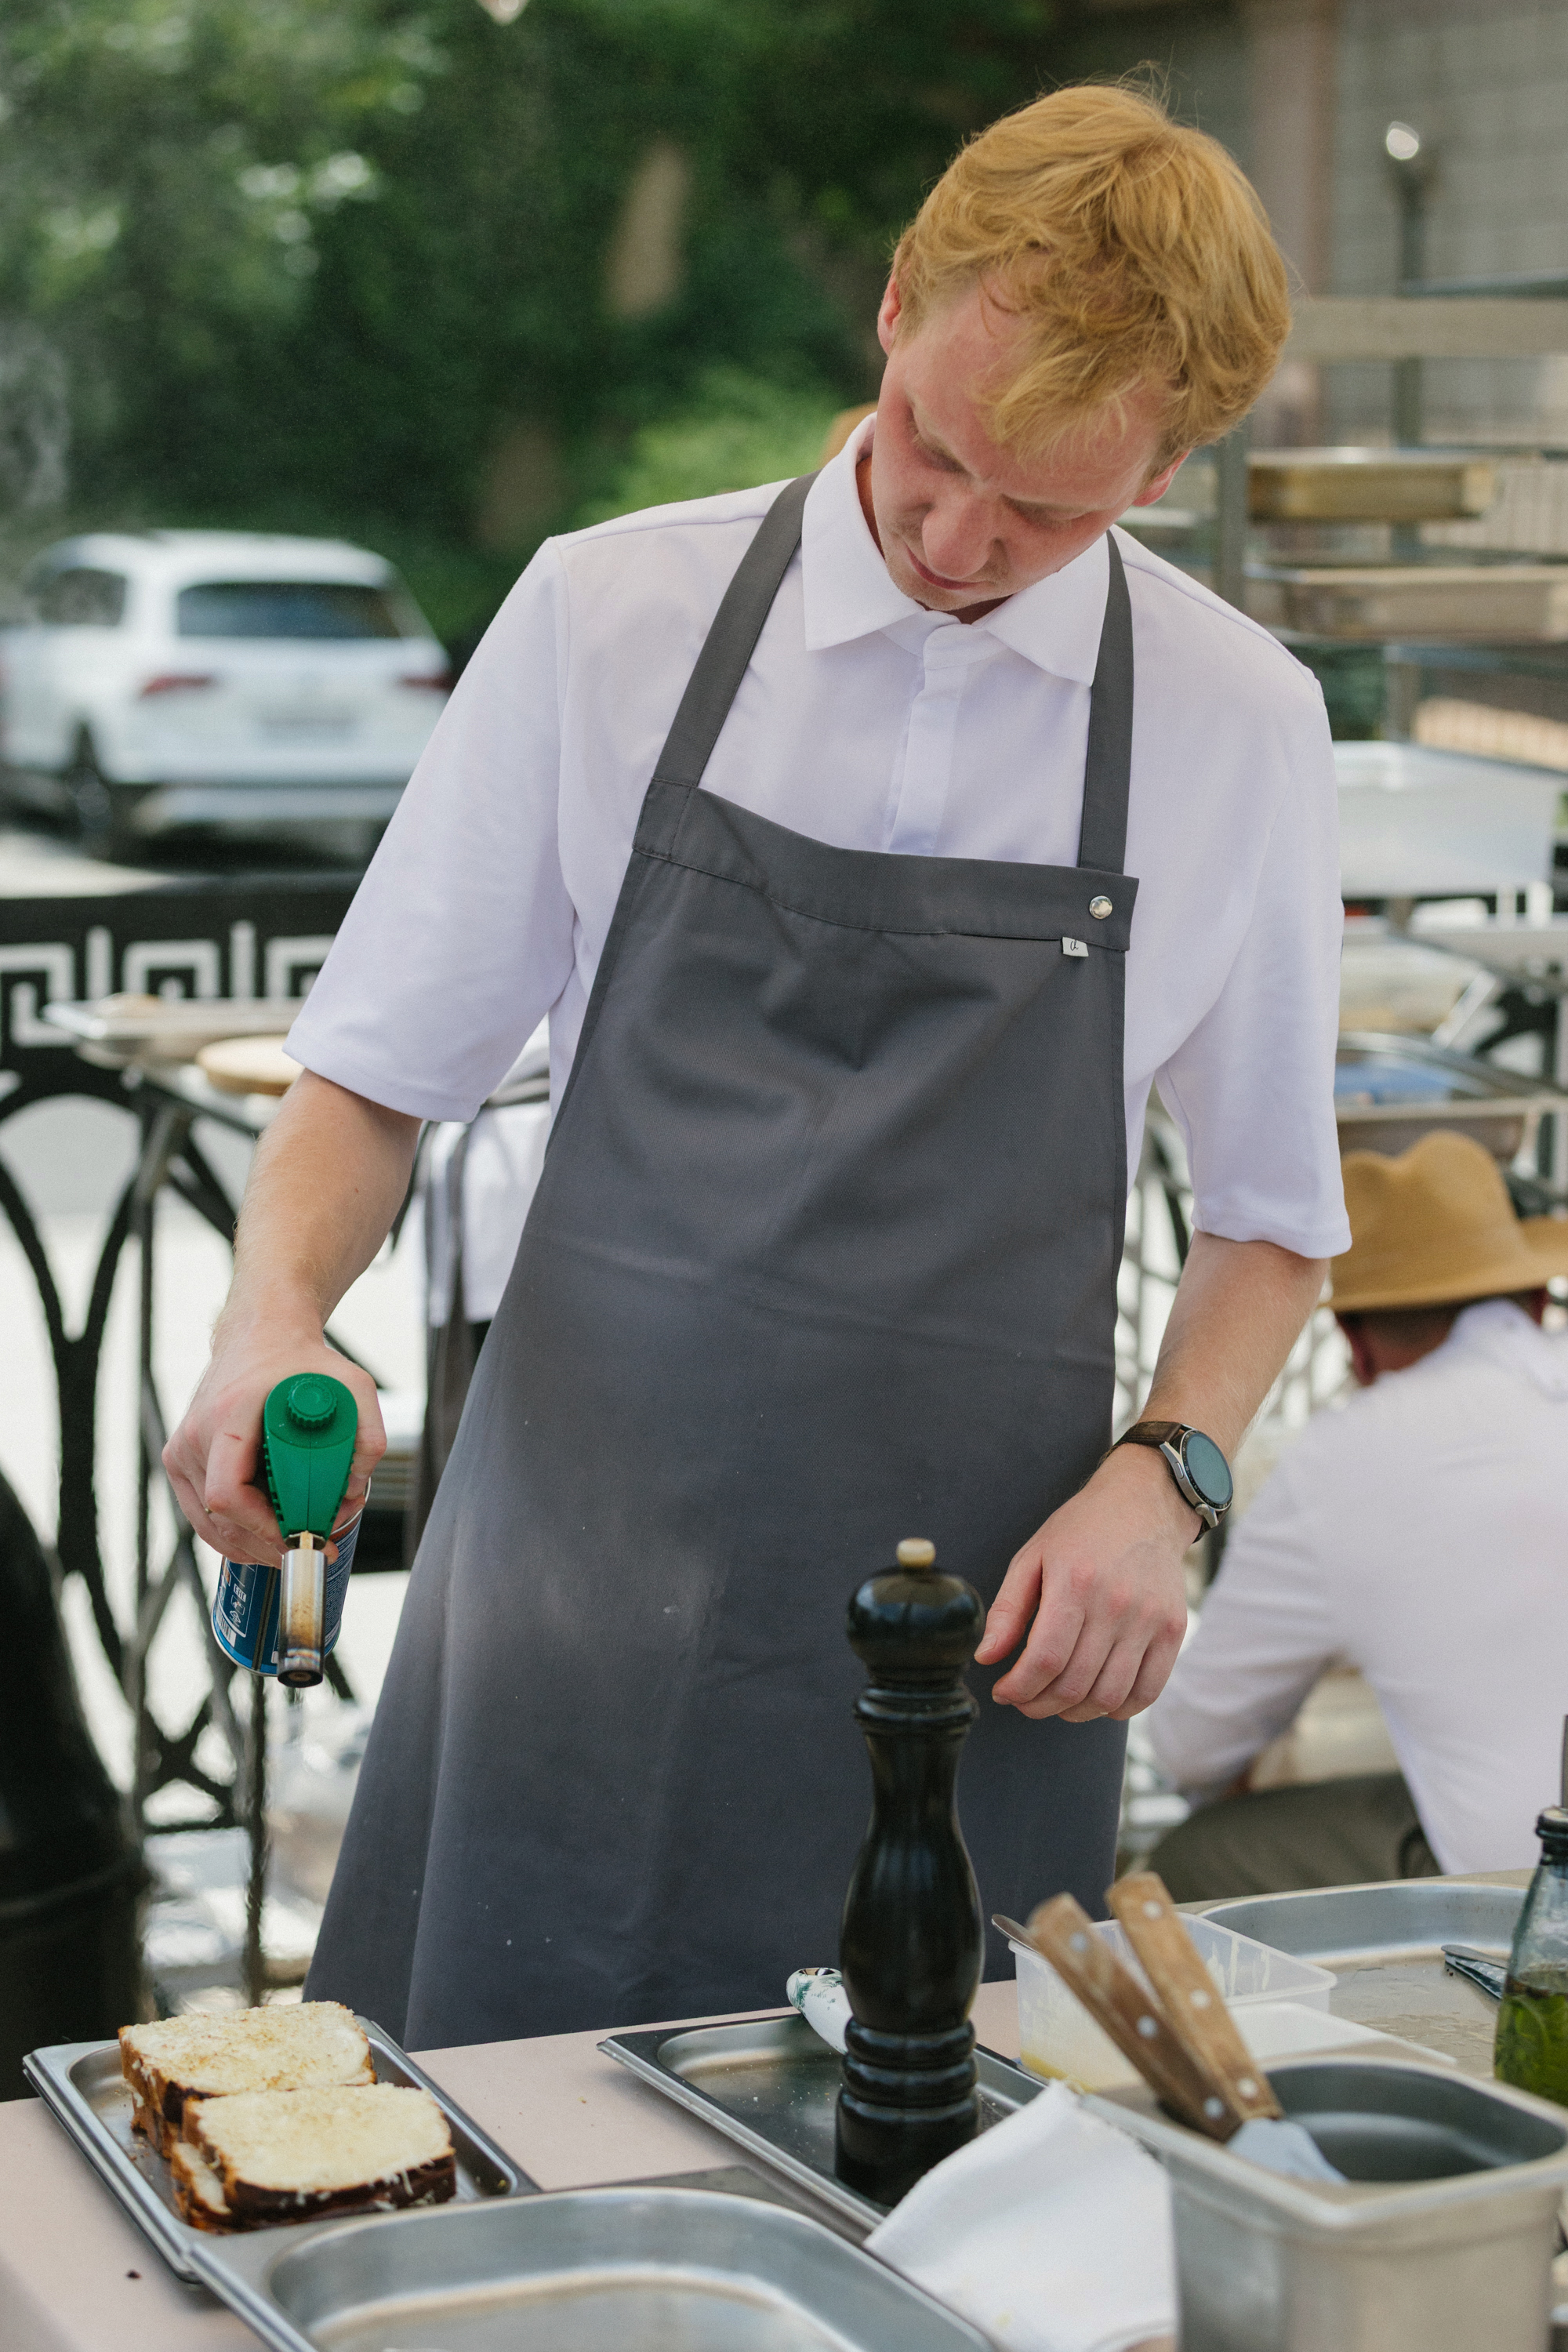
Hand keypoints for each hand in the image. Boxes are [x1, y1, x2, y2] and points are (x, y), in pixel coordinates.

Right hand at [162, 1315, 384, 1566]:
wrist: (260, 1335)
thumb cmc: (299, 1359)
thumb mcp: (351, 1383)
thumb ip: (368, 1432)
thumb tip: (357, 1485)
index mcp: (227, 1416)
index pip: (228, 1494)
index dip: (261, 1527)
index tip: (298, 1535)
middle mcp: (195, 1435)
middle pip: (217, 1519)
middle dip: (265, 1545)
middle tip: (311, 1550)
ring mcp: (182, 1449)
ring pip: (206, 1524)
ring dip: (249, 1546)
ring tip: (293, 1546)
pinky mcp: (182, 1459)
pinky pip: (200, 1513)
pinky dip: (232, 1532)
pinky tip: (265, 1536)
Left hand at [974, 1446, 1193, 1721]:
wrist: (1145, 1504)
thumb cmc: (1082, 1529)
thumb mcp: (1032, 1556)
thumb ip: (1007, 1609)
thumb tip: (987, 1657)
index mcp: (1075, 1583)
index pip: (1044, 1660)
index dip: (1018, 1688)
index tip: (1004, 1691)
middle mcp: (1116, 1604)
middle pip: (1074, 1684)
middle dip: (1039, 1705)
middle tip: (1024, 1700)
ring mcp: (1149, 1620)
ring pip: (1109, 1696)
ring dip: (1075, 1712)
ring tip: (1056, 1702)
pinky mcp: (1173, 1630)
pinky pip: (1147, 1691)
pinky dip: (1119, 1709)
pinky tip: (1097, 1701)